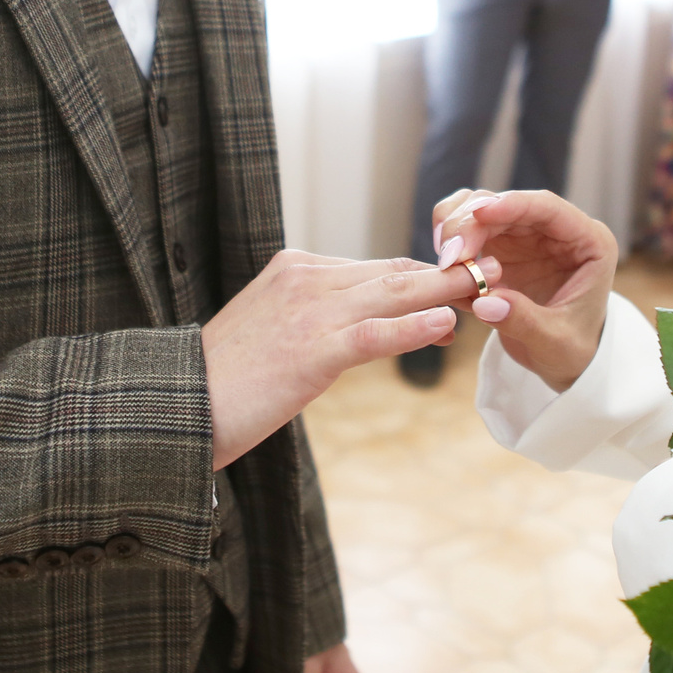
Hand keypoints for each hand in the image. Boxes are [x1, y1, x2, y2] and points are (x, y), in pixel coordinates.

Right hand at [202, 252, 496, 466]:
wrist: (178, 404)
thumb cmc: (223, 380)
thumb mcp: (273, 333)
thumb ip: (315, 319)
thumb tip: (360, 329)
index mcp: (295, 269)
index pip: (376, 267)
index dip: (424, 277)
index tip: (462, 283)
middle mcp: (305, 278)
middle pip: (393, 272)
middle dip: (448, 275)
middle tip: (493, 273)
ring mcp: (309, 312)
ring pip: (393, 293)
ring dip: (447, 291)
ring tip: (489, 287)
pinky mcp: (311, 351)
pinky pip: (374, 334)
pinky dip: (414, 326)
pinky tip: (446, 324)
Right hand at [428, 188, 618, 391]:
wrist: (562, 360)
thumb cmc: (571, 349)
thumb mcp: (555, 343)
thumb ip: (524, 321)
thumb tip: (485, 303)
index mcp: (587, 241)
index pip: (547, 207)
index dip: (512, 205)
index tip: (479, 213)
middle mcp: (554, 230)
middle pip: (506, 205)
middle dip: (472, 223)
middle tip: (448, 257)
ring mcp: (524, 236)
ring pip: (481, 210)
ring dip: (456, 228)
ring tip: (443, 264)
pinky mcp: (499, 247)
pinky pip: (468, 231)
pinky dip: (451, 243)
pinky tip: (442, 271)